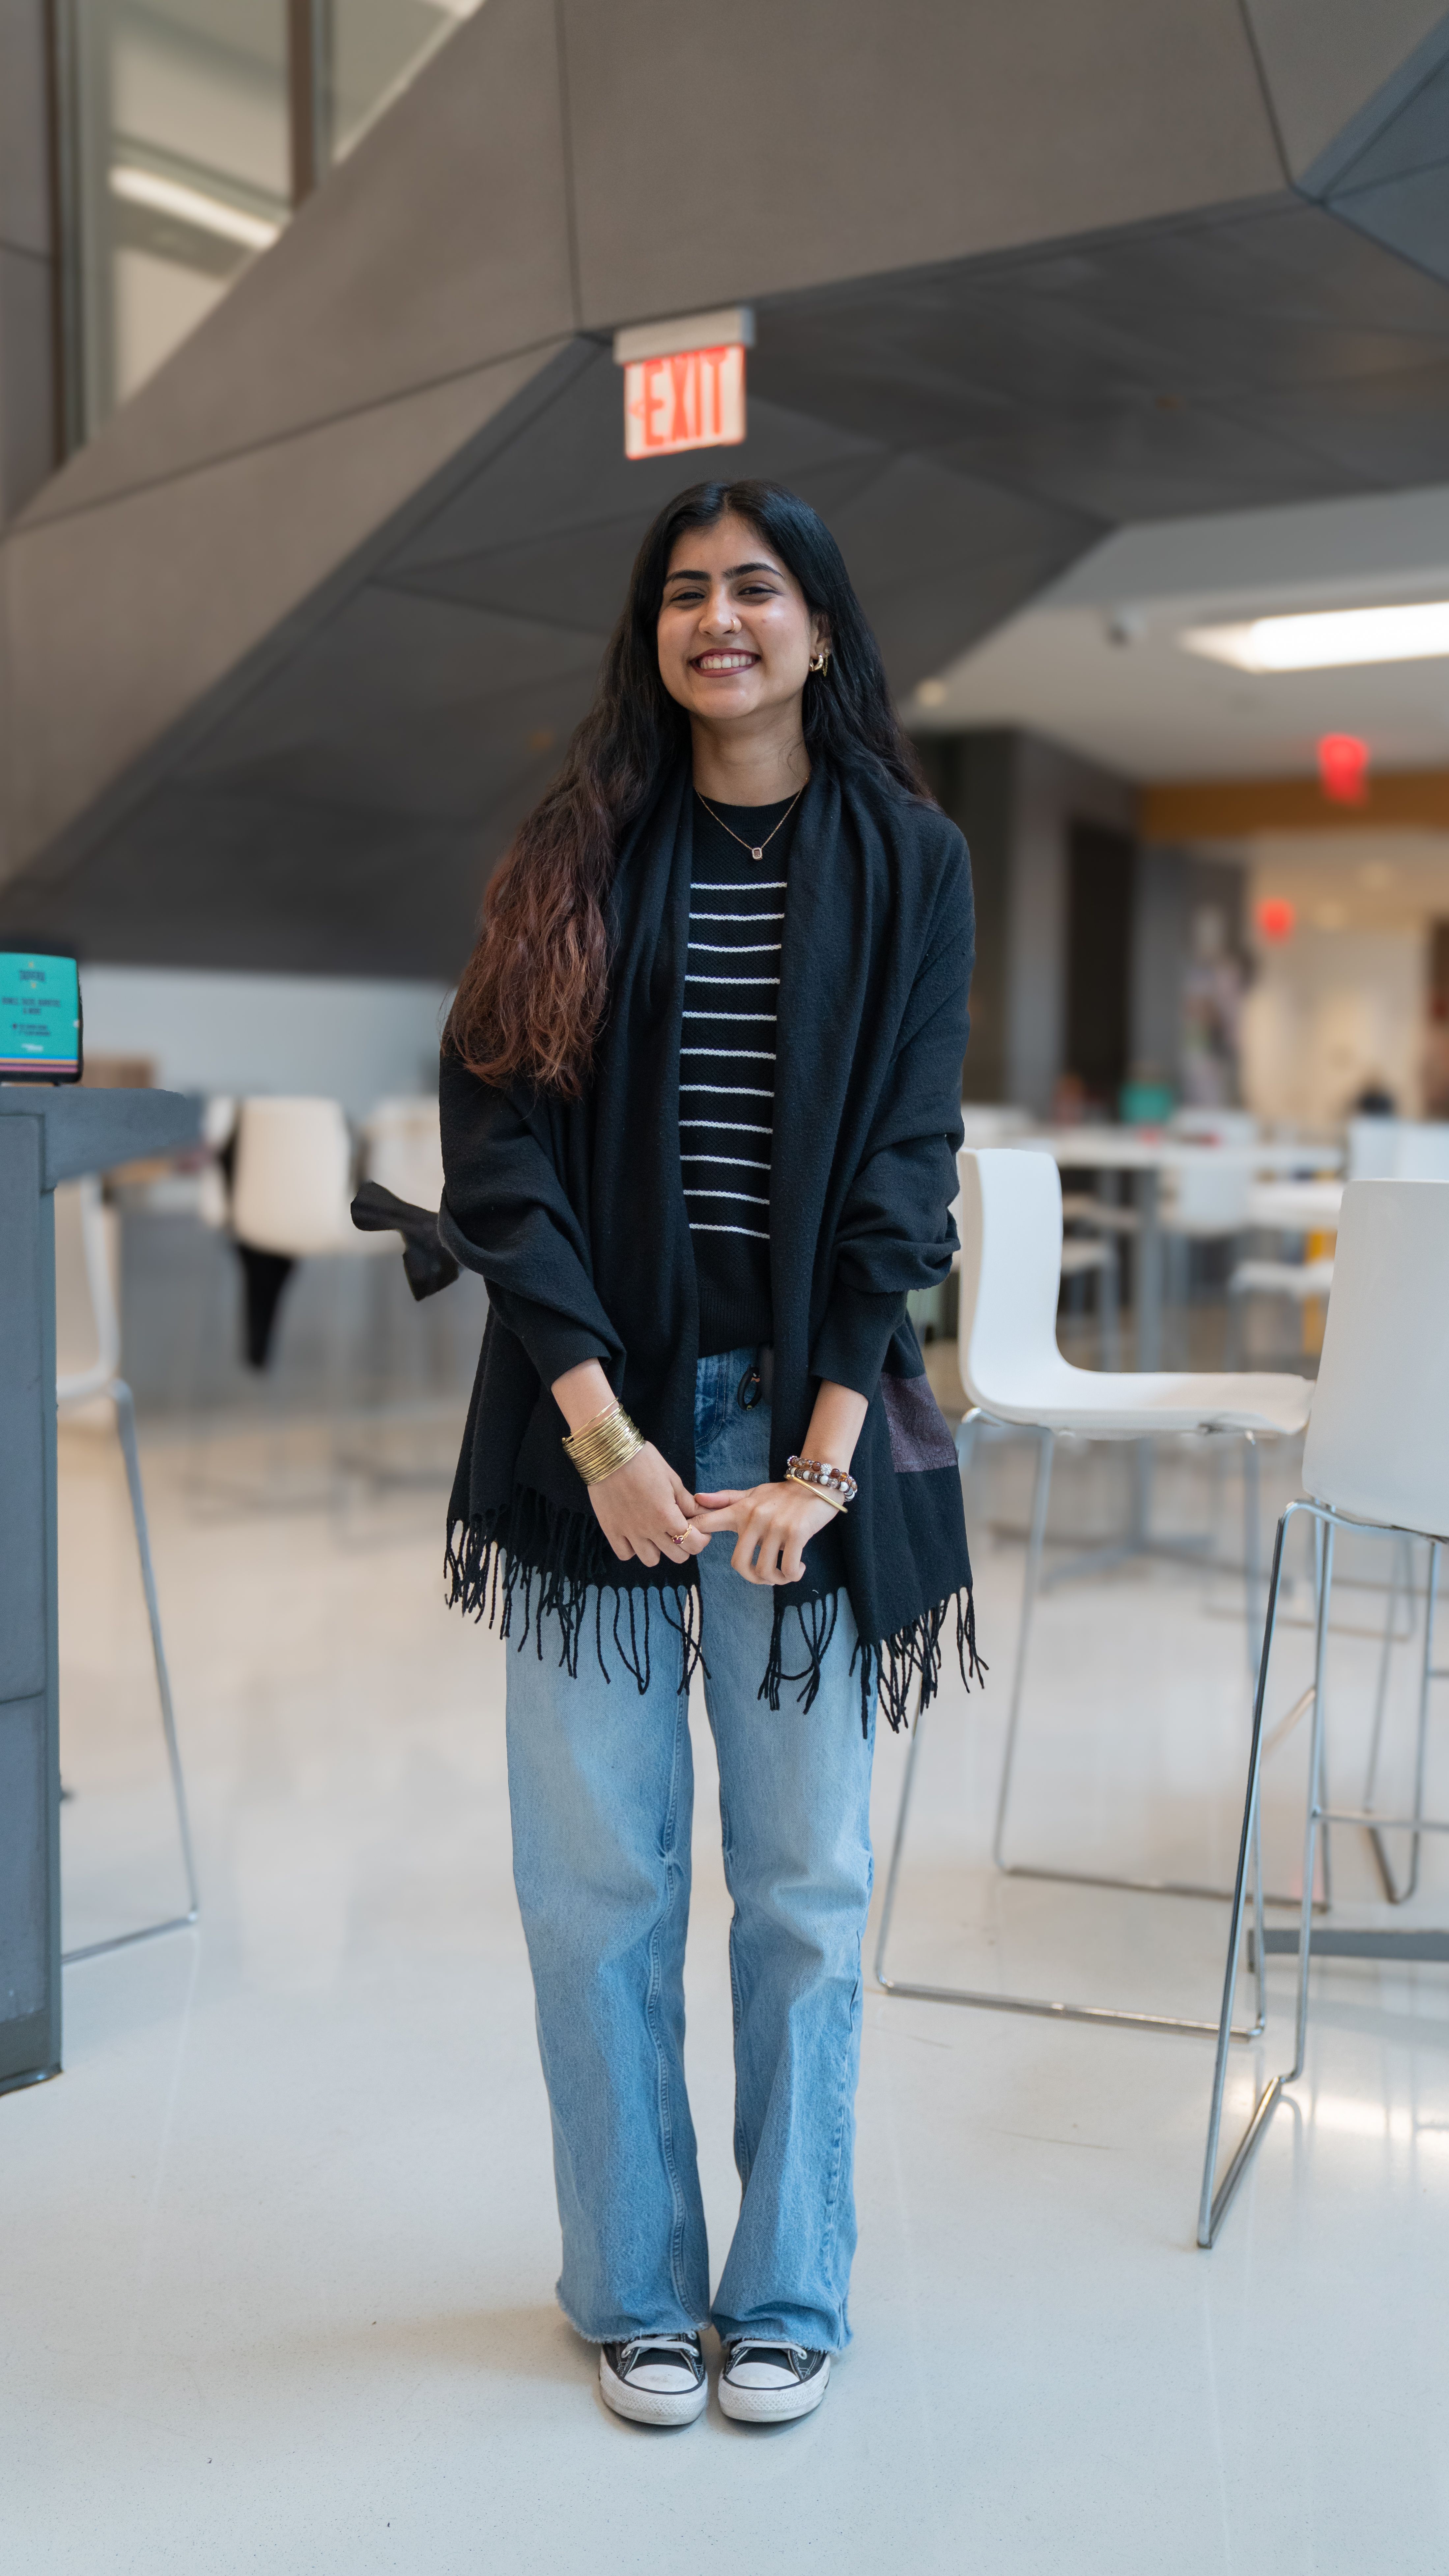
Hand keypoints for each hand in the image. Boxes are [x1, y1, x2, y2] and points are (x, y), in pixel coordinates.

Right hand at [587, 1442, 708, 1567]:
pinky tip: (635, 1535)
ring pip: (651, 1560)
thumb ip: (686, 1501)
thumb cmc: (644, 1461)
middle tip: (679, 1532)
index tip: (699, 1531)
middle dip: (683, 1546)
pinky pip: (625, 1554)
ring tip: (655, 1534)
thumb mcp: (672, 1478)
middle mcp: (650, 1529)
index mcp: (668, 1515)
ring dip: (658, 1550)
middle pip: (677, 1556)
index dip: (701, 1540)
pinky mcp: (611, 1530)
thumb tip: (700, 1513)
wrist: (609, 1454)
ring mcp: (629, 1532)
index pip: (694, 1543)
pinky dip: (632, 1549)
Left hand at [691, 1482, 838, 1584]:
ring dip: (776, 1580)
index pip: (706, 1522)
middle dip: (753, 1578)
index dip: (692, 1537)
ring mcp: (775, 1526)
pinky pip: (788, 1568)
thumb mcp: (753, 1494)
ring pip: (765, 1570)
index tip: (693, 1549)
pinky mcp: (796, 1533)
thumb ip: (726, 1500)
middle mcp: (755, 1518)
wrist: (818, 1484)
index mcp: (741, 1510)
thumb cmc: (783, 1495)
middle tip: (766, 1577)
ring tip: (785, 1574)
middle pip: (739, 1564)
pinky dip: (793, 1575)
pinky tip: (799, 1569)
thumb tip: (697, 1498)